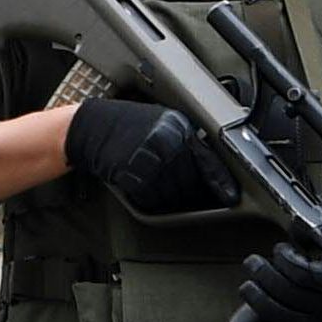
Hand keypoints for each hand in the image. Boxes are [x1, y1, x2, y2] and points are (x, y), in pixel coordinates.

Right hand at [63, 97, 237, 217]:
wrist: (91, 127)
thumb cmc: (126, 125)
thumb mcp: (162, 122)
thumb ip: (185, 140)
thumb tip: (208, 167)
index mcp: (177, 126)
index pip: (207, 160)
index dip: (220, 181)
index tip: (230, 195)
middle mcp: (166, 142)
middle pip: (191, 181)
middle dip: (191, 191)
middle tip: (187, 193)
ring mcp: (148, 159)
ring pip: (173, 193)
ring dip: (170, 197)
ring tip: (160, 186)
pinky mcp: (132, 175)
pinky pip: (151, 198)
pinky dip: (151, 199)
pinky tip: (145, 189)